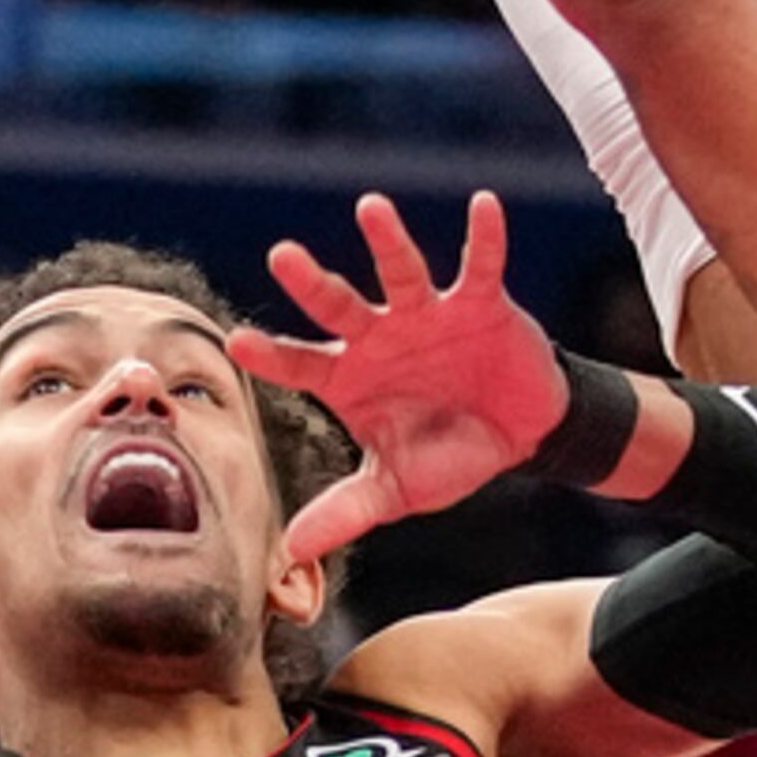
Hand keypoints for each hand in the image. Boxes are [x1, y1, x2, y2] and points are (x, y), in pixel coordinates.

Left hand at [231, 192, 569, 564]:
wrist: (518, 435)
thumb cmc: (447, 454)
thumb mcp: (396, 489)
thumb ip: (346, 512)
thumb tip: (290, 552)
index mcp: (351, 377)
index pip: (302, 363)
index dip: (272, 354)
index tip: (237, 342)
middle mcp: (381, 337)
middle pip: (340, 305)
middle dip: (311, 283)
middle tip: (280, 255)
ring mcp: (428, 315)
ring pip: (402, 273)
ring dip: (388, 242)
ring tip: (371, 208)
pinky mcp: (479, 304)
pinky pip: (480, 266)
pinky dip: (485, 237)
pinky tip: (484, 204)